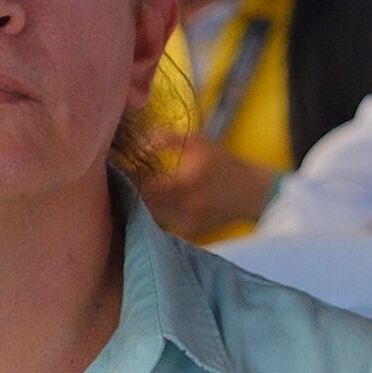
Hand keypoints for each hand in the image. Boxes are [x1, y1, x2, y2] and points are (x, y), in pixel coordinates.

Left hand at [134, 132, 280, 239]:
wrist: (252, 192)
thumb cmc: (223, 163)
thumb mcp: (199, 142)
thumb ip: (167, 139)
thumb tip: (140, 144)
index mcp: (189, 180)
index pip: (147, 184)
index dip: (130, 178)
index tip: (119, 168)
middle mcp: (187, 205)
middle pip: (145, 203)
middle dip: (132, 191)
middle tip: (121, 180)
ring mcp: (189, 222)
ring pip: (151, 215)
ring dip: (141, 204)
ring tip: (133, 191)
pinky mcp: (190, 233)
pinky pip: (164, 224)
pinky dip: (155, 214)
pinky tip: (151, 204)